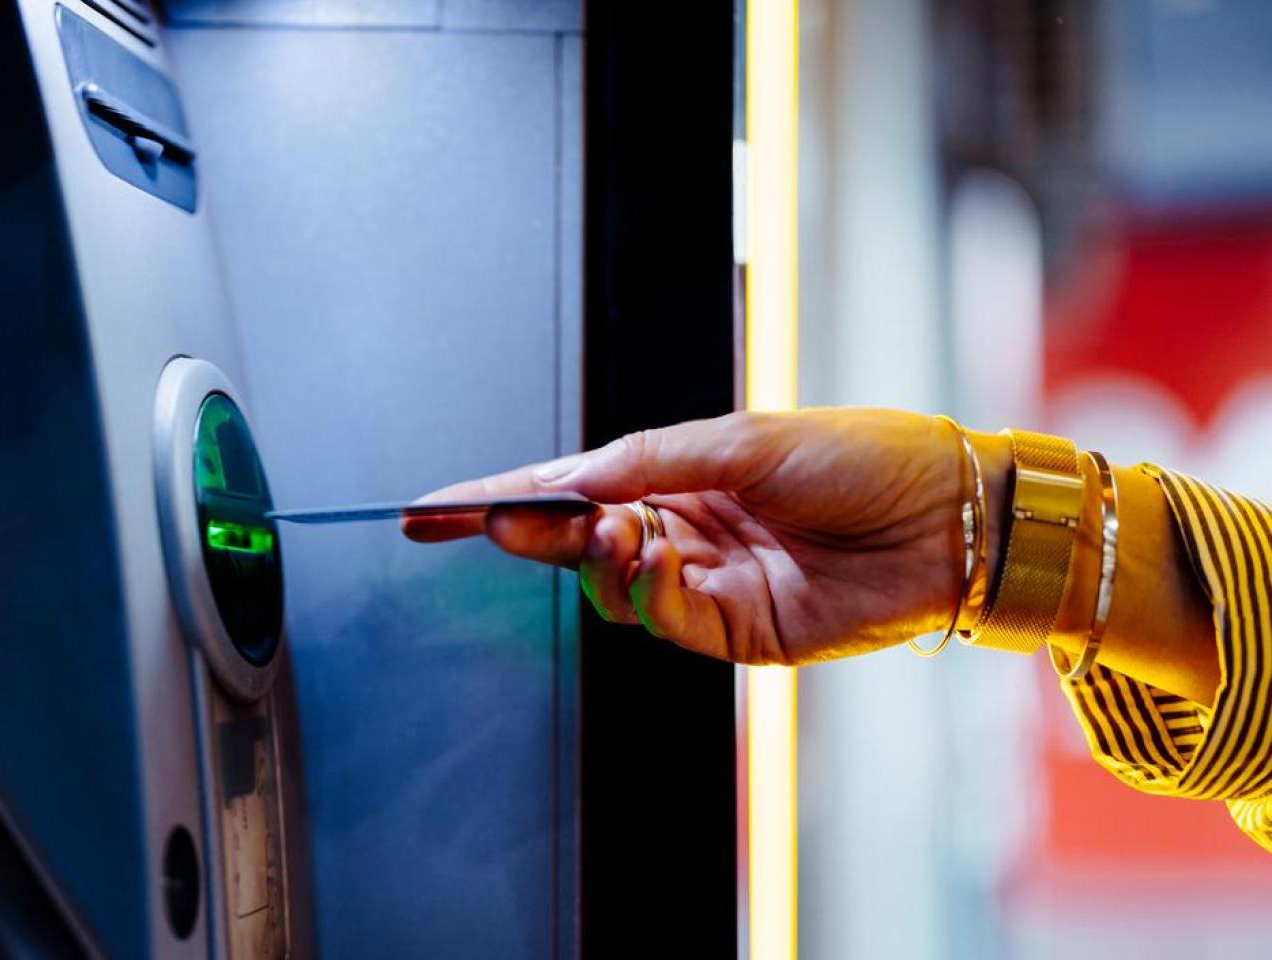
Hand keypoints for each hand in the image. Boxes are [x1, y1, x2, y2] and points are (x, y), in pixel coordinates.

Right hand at [403, 409, 997, 664]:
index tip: (433, 508)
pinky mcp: (737, 632)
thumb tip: (566, 479)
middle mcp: (685, 528)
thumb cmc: (866, 456)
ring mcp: (708, 582)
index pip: (571, 487)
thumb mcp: (745, 437)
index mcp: (682, 473)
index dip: (501, 497)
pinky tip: (653, 556)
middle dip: (528, 530)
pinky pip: (665, 619)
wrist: (955, 518)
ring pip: (613, 585)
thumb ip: (647, 461)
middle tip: (489, 522)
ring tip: (606, 529)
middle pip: (577, 539)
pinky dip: (646, 591)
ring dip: (594, 558)